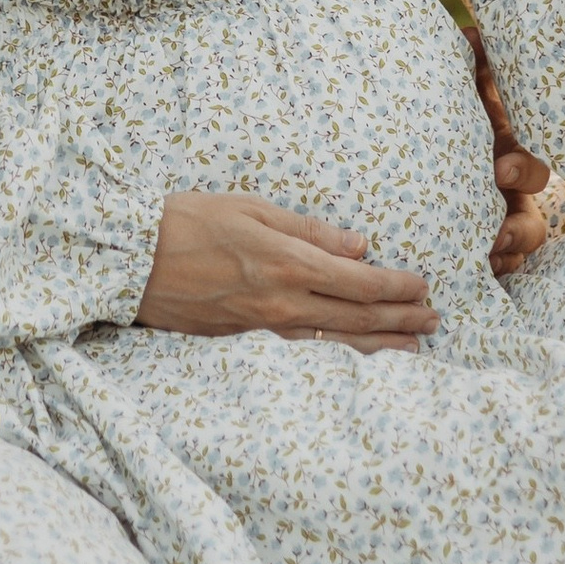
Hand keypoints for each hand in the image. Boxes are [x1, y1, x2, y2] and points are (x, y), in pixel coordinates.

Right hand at [137, 191, 437, 351]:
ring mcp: (264, 327)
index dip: (398, 287)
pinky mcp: (244, 340)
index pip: (360, 282)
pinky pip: (303, 350)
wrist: (131, 260)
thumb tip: (359, 245)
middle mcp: (283, 301)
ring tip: (413, 349)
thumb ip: (309, 229)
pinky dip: (336, 353)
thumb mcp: (251, 207)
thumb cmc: (188, 220)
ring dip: (379, 345)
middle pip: (357, 317)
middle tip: (434, 320)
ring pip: (335, 341)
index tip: (424, 286)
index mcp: (289, 262)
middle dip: (401, 319)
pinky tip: (354, 356)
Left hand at [472, 35, 551, 274]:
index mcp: (506, 151)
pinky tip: (469, 271)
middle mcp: (509, 190)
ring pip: (520, 245)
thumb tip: (472, 34)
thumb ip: (470, 66)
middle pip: (532, 219)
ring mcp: (500, 220)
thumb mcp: (462, 93)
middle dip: (515, 224)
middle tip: (491, 228)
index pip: (531, 164)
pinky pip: (498, 266)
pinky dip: (488, 269)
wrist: (415, 145)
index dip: (524, 167)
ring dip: (505, 252)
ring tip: (483, 256)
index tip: (501, 168)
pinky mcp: (482, 245)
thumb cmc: (449, 114)